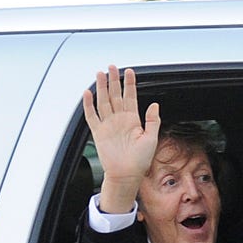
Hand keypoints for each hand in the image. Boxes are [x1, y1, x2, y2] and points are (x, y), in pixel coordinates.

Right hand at [83, 65, 159, 211]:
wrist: (126, 175)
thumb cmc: (140, 161)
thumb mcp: (151, 139)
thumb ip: (152, 121)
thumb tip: (154, 105)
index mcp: (133, 120)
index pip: (130, 97)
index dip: (130, 84)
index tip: (130, 71)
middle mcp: (120, 121)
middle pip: (115, 95)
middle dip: (114, 80)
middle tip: (111, 67)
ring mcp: (108, 125)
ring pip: (103, 102)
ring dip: (102, 88)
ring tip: (100, 74)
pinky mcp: (99, 133)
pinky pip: (92, 116)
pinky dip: (89, 105)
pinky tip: (88, 94)